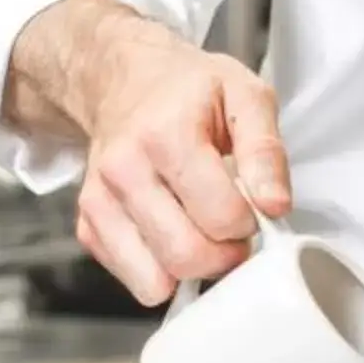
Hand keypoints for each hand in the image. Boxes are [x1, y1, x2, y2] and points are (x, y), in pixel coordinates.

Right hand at [30, 1, 287, 305]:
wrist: (124, 81)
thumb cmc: (187, 89)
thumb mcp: (245, 96)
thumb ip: (266, 151)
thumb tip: (275, 205)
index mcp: (166, 135)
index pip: (221, 217)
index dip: (250, 220)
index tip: (250, 204)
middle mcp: (123, 170)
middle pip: (186, 256)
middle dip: (223, 255)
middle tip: (232, 228)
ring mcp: (100, 201)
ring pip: (156, 281)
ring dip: (191, 269)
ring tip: (201, 230)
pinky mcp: (88, 226)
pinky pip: (135, 281)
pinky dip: (161, 270)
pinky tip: (171, 232)